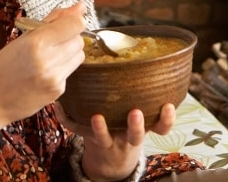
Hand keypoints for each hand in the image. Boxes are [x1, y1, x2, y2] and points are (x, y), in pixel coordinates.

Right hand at [0, 4, 87, 123]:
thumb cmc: (2, 66)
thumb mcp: (22, 37)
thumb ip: (53, 20)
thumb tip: (80, 7)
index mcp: (37, 42)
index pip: (75, 24)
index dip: (73, 21)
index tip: (65, 24)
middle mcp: (48, 60)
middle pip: (79, 40)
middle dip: (69, 37)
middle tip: (50, 42)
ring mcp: (55, 78)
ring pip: (79, 56)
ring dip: (68, 53)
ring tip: (47, 57)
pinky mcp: (58, 91)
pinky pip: (70, 72)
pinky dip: (61, 69)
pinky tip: (44, 73)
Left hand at [58, 102, 176, 181]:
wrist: (110, 163)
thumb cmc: (127, 131)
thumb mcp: (142, 123)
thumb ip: (148, 100)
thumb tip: (152, 64)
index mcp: (142, 130)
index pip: (161, 127)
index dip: (167, 119)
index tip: (168, 106)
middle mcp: (127, 138)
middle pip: (135, 135)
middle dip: (136, 125)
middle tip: (136, 113)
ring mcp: (108, 141)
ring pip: (104, 138)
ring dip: (100, 128)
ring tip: (97, 117)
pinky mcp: (89, 140)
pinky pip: (76, 130)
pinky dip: (66, 118)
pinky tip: (58, 106)